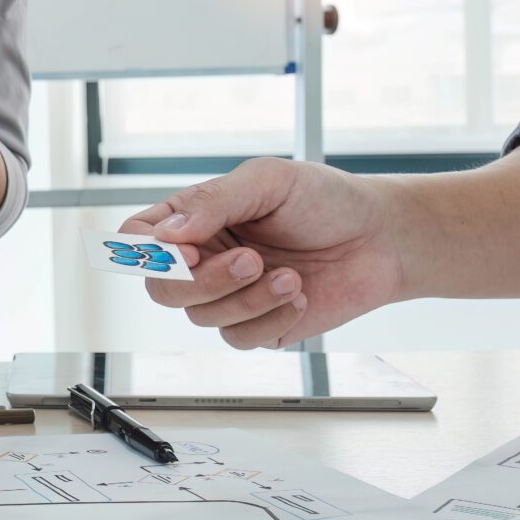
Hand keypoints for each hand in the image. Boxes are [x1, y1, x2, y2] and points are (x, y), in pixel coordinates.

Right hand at [119, 158, 407, 348]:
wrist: (382, 239)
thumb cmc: (325, 201)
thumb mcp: (268, 182)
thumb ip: (213, 202)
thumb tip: (167, 237)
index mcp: (193, 219)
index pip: (137, 240)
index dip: (148, 253)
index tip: (185, 249)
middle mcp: (202, 259)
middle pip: (161, 289)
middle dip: (204, 281)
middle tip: (250, 260)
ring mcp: (226, 295)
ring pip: (202, 316)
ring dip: (248, 298)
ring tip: (289, 275)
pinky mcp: (256, 326)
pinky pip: (239, 337)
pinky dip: (271, 318)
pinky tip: (298, 294)